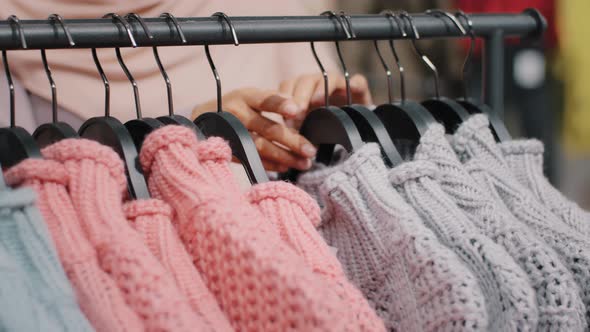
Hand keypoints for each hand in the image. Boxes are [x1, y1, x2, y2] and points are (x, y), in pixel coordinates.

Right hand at [192, 88, 314, 171]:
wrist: (201, 119)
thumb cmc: (235, 107)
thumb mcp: (249, 96)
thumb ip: (272, 99)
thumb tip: (299, 106)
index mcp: (246, 96)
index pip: (265, 99)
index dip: (280, 104)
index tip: (296, 110)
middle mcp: (237, 114)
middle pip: (268, 128)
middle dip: (292, 140)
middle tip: (310, 150)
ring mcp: (232, 133)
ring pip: (261, 147)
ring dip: (284, 156)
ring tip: (304, 163)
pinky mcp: (229, 149)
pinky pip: (253, 159)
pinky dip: (270, 164)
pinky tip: (286, 167)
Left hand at [279, 72, 371, 127]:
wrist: (352, 134)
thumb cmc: (322, 132)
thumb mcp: (305, 132)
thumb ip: (294, 131)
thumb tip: (285, 137)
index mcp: (300, 92)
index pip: (287, 86)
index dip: (283, 98)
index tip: (284, 115)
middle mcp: (317, 85)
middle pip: (305, 81)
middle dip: (299, 96)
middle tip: (297, 111)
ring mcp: (338, 85)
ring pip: (327, 78)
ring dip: (321, 88)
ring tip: (316, 102)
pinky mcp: (358, 88)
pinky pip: (357, 81)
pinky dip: (354, 83)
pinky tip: (351, 89)